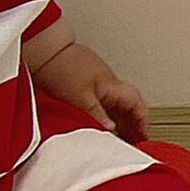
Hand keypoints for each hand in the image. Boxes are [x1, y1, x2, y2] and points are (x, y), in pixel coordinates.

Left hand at [35, 41, 150, 142]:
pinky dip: (107, 114)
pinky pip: (105, 101)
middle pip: (130, 104)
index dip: (143, 120)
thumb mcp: (81, 98)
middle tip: (133, 140)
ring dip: (121, 119)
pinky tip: (101, 123)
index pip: (137, 103)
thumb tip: (111, 130)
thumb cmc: (62, 67)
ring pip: (117, 103)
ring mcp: (98, 81)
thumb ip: (98, 115)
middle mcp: (109, 82)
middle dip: (134, 123)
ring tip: (118, 137)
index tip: (143, 136)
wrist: (46, 50)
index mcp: (112, 85)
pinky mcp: (87, 82)